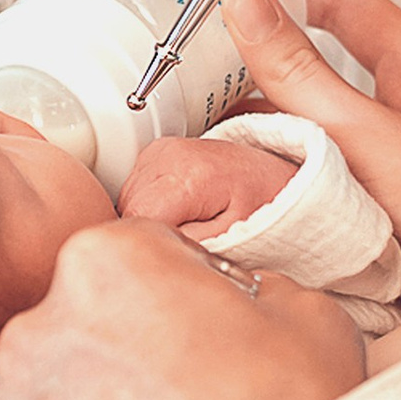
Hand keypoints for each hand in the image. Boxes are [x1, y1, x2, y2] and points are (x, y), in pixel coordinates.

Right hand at [119, 131, 299, 237]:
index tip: (175, 249)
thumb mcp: (232, 237)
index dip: (152, 241)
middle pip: (130, 208)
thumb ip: (189, 245)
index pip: (138, 218)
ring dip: (148, 216)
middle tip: (187, 237)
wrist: (273, 174)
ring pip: (127, 199)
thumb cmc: (262, 204)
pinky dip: (150, 203)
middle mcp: (170, 155)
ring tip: (187, 219)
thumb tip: (155, 249)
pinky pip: (134, 187)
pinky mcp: (155, 152)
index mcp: (189, 175)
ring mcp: (160, 150)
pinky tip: (178, 206)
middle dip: (151, 230)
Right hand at [218, 0, 400, 353]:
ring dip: (286, 130)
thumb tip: (247, 7)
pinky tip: (268, 187)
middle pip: (337, 72)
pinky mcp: (397, 217)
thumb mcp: (370, 134)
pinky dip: (298, 176)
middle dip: (282, 71)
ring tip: (234, 131)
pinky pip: (334, 178)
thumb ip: (301, 74)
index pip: (356, 7)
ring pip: (331, 129)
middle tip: (224, 67)